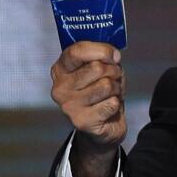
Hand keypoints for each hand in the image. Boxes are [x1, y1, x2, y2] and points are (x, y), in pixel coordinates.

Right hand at [50, 42, 125, 176]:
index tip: (114, 55)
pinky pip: (111, 104)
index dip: (101, 50)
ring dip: (116, 88)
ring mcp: (69, 106)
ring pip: (106, 85)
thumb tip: (114, 55)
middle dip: (113, 71)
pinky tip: (109, 109)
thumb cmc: (101, 92)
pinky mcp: (81, 122)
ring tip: (111, 94)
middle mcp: (60, 88)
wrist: (103, 126)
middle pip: (96, 67)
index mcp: (60, 70)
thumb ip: (102, 56)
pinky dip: (116, 104)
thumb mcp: (101, 68)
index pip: (77, 51)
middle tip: (114, 79)